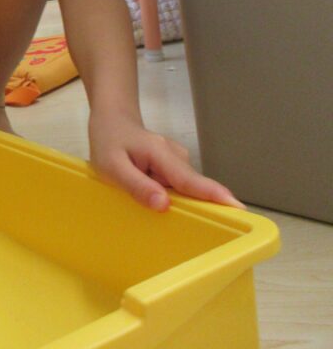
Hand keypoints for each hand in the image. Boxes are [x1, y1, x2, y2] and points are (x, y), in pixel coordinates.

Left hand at [88, 110, 244, 212]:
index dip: (215, 195)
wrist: (112, 120)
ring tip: (154, 205)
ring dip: (176, 202)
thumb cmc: (109, 141)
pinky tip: (153, 197)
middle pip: (193, 188)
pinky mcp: (174, 167)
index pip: (191, 180)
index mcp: (161, 154)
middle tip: (191, 228)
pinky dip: (170, 196)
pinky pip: (178, 187)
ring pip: (185, 190)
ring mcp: (177, 161)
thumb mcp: (112, 167)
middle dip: (195, 208)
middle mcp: (176, 157)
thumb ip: (137, 186)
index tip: (238, 208)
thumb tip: (163, 205)